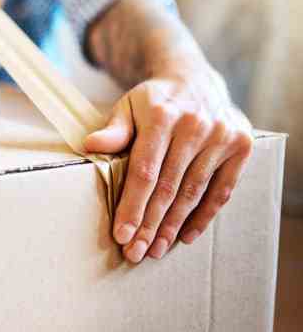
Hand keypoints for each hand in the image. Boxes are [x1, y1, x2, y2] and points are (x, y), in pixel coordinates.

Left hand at [84, 68, 252, 262]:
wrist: (194, 79)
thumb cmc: (154, 101)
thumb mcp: (128, 107)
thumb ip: (113, 130)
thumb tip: (89, 146)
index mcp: (162, 116)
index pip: (145, 171)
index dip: (132, 206)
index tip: (122, 234)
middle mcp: (195, 125)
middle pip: (168, 187)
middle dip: (150, 224)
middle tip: (136, 252)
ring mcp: (222, 135)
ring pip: (194, 192)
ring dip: (174, 225)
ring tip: (156, 249)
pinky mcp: (242, 145)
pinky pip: (222, 190)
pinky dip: (204, 216)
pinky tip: (186, 236)